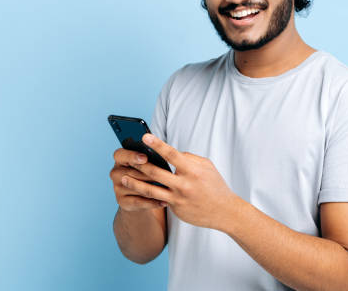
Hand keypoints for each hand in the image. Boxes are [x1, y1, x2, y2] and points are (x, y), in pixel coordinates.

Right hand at [110, 148, 167, 210]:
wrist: (144, 196)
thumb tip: (163, 156)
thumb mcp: (150, 164)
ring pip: (136, 187)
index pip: (120, 154)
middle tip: (164, 175)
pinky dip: (152, 202)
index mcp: (120, 158)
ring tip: (168, 189)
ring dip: (152, 188)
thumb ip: (152, 159)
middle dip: (148, 174)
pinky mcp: (121, 202)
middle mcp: (115, 173)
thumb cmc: (149, 173)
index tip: (145, 157)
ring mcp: (117, 188)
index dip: (132, 155)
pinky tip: (164, 203)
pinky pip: (138, 202)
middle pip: (130, 172)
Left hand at [119, 134, 239, 230]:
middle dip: (139, 164)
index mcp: (192, 170)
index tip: (144, 136)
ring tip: (123, 178)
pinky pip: (158, 201)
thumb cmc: (215, 185)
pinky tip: (137, 192)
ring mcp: (178, 198)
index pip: (171, 154)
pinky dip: (147, 196)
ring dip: (135, 183)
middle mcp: (184, 184)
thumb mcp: (206, 166)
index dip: (156, 144)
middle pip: (155, 172)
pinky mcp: (175, 209)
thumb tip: (171, 154)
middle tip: (127, 157)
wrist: (224, 211)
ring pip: (150, 190)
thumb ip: (188, 158)